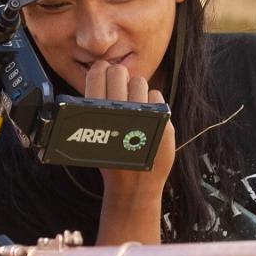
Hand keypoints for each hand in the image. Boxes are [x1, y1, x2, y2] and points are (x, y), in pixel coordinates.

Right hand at [84, 59, 174, 205]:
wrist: (134, 186)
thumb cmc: (113, 161)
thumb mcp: (93, 137)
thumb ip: (95, 109)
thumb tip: (101, 78)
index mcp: (97, 114)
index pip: (97, 74)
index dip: (101, 70)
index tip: (103, 73)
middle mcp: (118, 111)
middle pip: (118, 72)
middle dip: (119, 76)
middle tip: (119, 88)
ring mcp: (142, 114)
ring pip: (139, 81)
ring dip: (137, 90)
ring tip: (134, 107)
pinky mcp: (162, 120)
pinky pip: (157, 96)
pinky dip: (153, 103)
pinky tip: (148, 118)